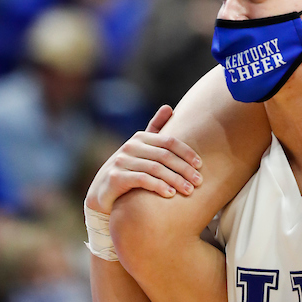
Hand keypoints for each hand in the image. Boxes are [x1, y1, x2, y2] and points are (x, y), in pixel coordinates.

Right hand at [85, 105, 202, 214]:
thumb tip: (169, 107)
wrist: (101, 192)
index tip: (200, 165)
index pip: (169, 141)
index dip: (186, 152)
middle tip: (199, 181)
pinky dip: (158, 186)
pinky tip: (170, 194)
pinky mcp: (116, 177)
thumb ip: (155, 129)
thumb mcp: (141, 148)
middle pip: (164, 156)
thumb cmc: (128, 168)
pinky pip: (142, 180)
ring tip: (188, 190)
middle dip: (184, 169)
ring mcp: (122, 161)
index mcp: (140, 137)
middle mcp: (131, 146)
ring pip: (156, 169)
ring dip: (175, 180)